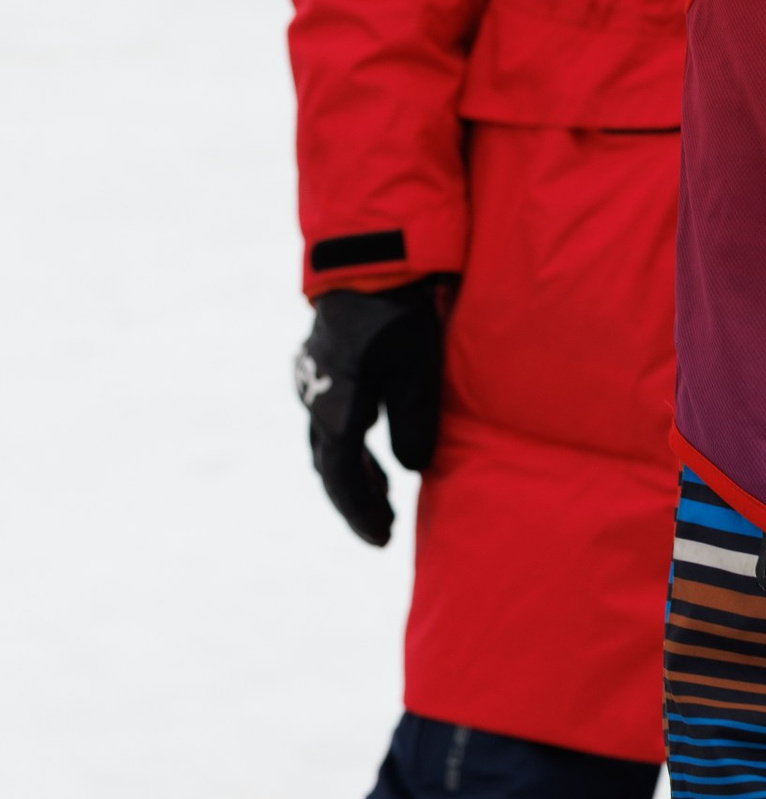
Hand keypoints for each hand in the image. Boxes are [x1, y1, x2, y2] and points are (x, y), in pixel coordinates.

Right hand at [295, 283, 444, 546]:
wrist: (368, 258)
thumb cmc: (400, 312)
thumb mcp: (419, 369)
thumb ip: (415, 423)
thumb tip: (411, 469)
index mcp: (338, 406)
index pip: (341, 476)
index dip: (360, 512)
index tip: (381, 540)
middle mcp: (316, 399)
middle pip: (329, 466)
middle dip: (356, 501)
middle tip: (383, 530)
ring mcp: (312, 383)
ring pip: (326, 445)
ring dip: (352, 475)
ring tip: (384, 499)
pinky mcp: (319, 369)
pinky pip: (328, 422)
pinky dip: (348, 448)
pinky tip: (369, 452)